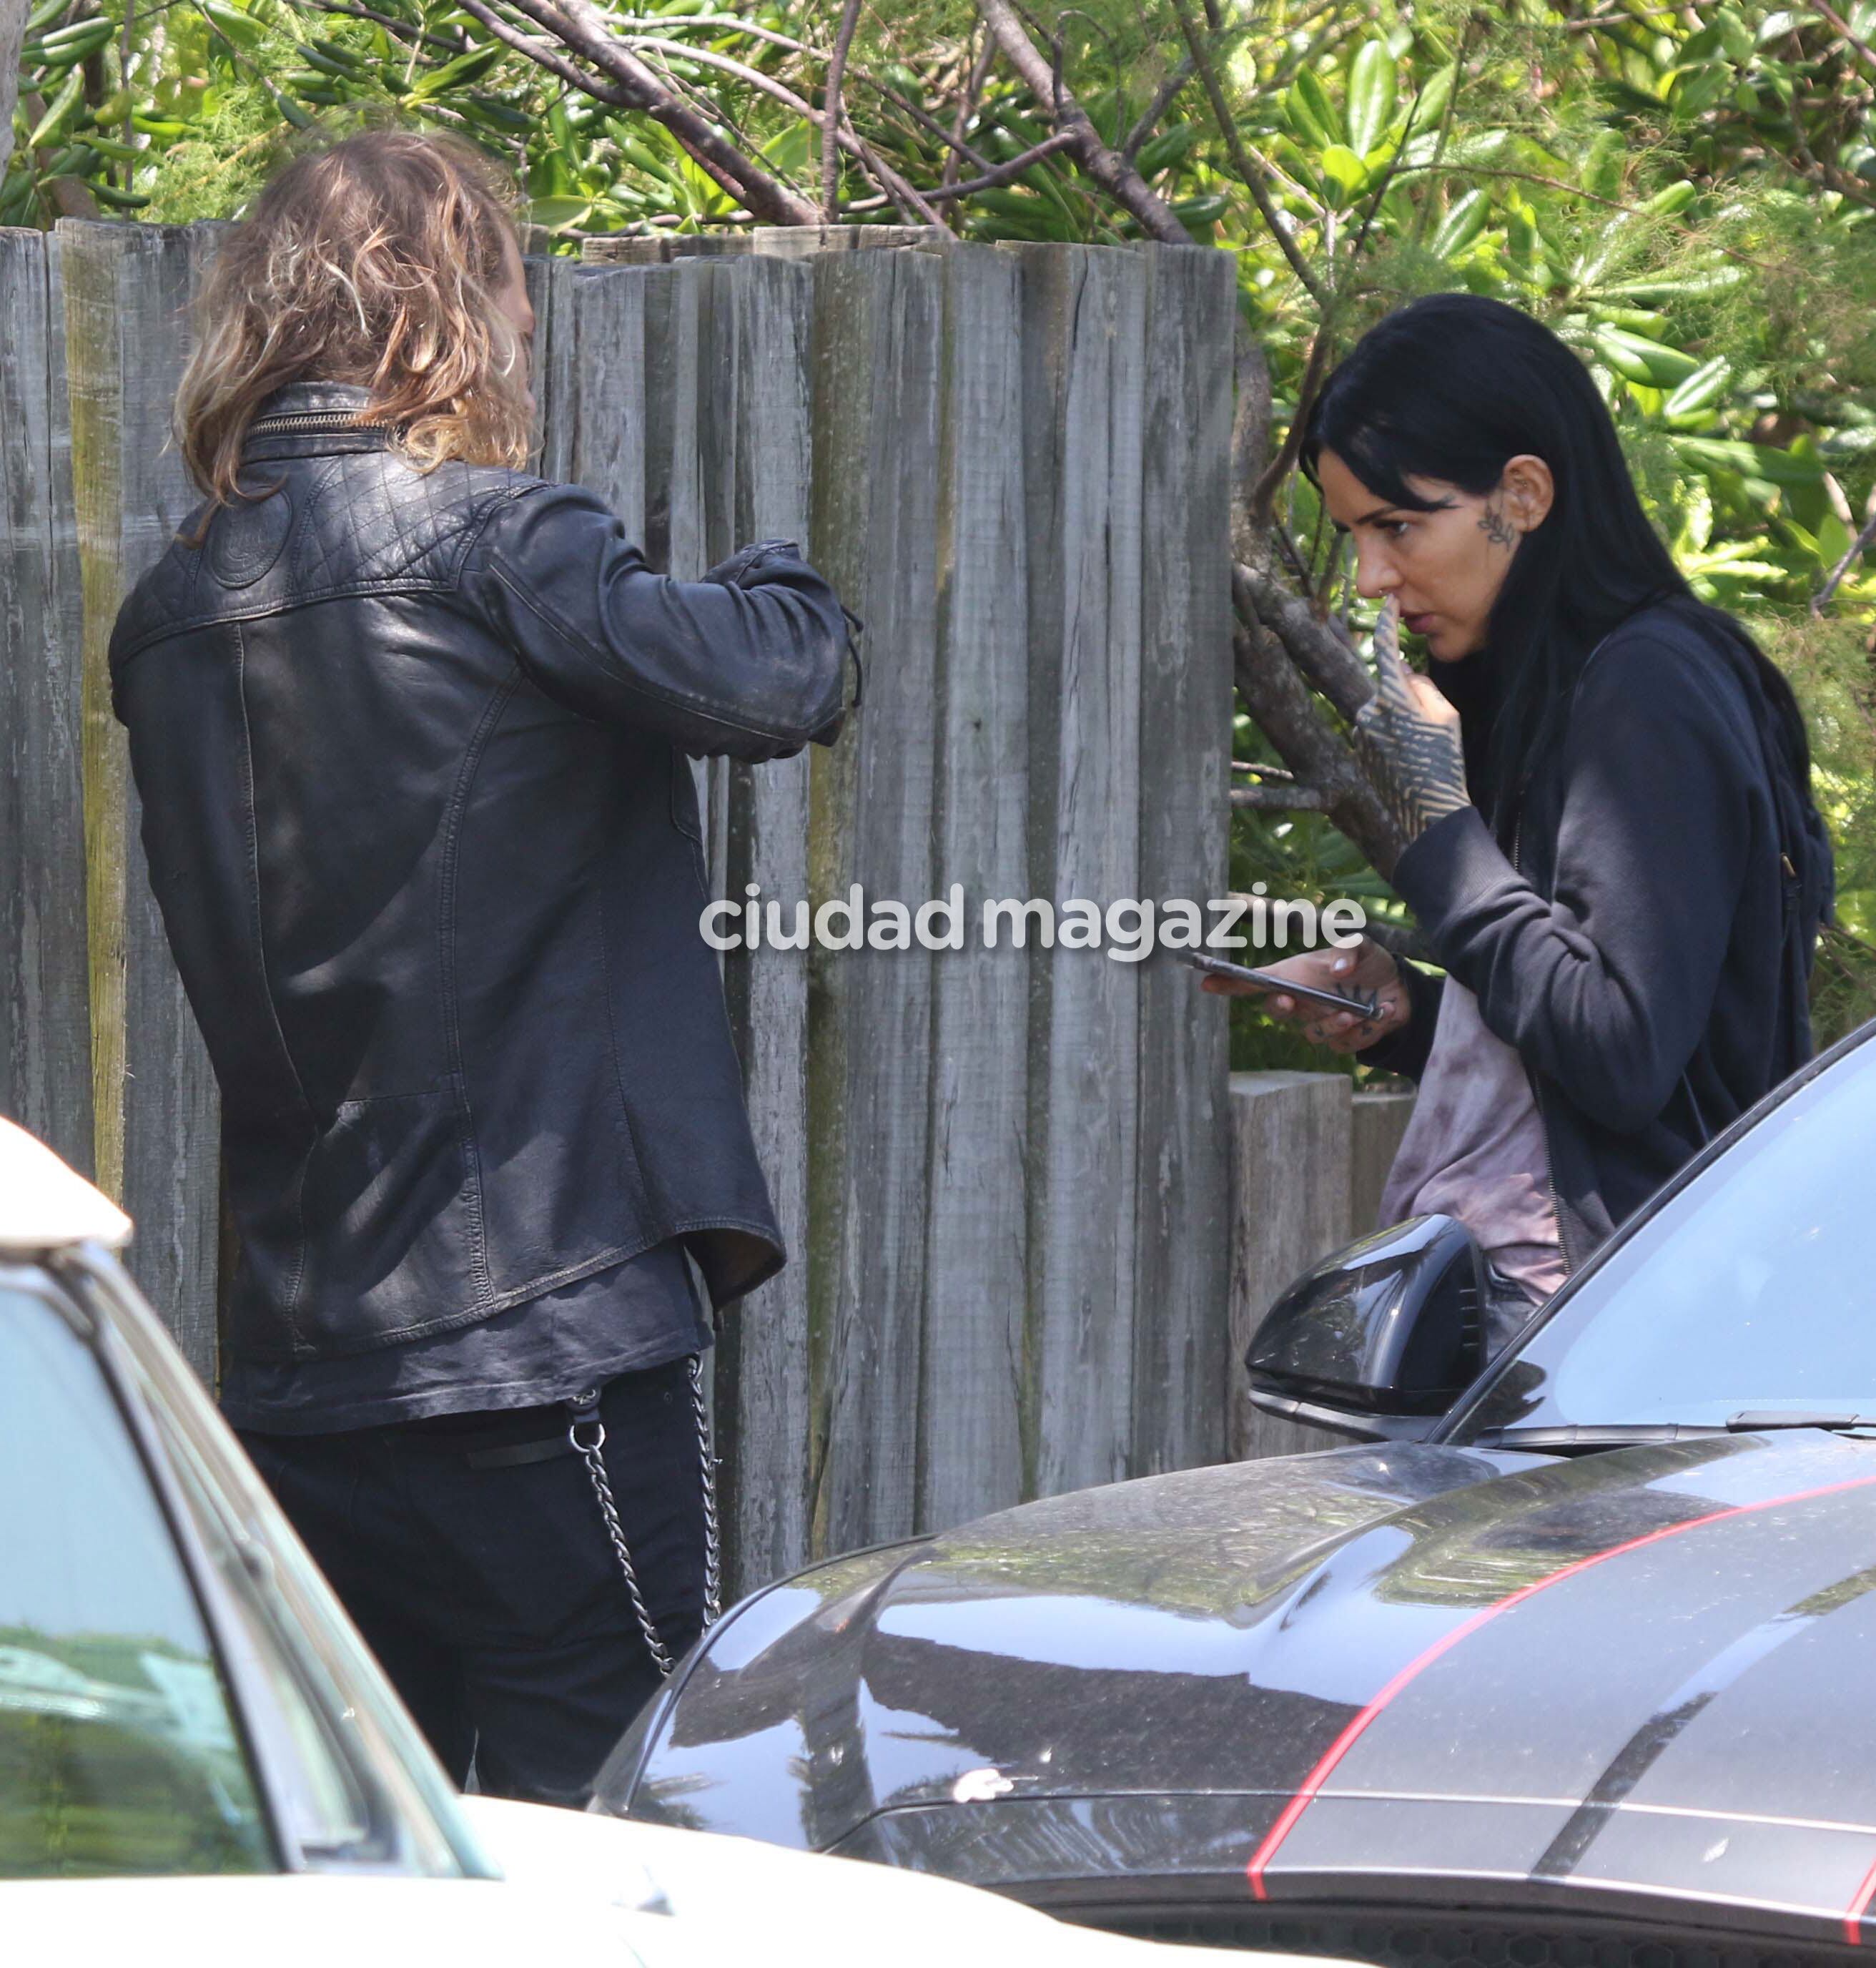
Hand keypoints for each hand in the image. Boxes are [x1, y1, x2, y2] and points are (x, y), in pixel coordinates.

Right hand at [1198, 937, 1408, 1053]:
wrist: (1400, 991)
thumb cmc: (1370, 963)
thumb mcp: (1364, 945)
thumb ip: (1349, 950)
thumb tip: (1336, 971)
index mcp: (1298, 975)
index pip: (1257, 981)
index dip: (1230, 982)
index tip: (1207, 980)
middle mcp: (1303, 1000)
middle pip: (1276, 1009)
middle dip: (1279, 1006)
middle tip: (1289, 998)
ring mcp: (1319, 1022)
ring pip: (1312, 1033)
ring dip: (1332, 1023)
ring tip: (1357, 1013)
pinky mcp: (1340, 1040)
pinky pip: (1341, 1046)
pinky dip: (1363, 1031)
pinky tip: (1381, 1014)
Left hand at [1352, 596, 1468, 843]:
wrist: (1427, 813)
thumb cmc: (1443, 762)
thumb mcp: (1446, 717)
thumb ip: (1424, 687)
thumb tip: (1406, 673)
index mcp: (1392, 698)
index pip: (1387, 652)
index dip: (1386, 625)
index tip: (1386, 603)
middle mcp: (1368, 711)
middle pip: (1390, 689)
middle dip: (1407, 699)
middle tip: (1429, 731)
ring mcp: (1360, 732)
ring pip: (1383, 712)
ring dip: (1399, 723)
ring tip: (1421, 754)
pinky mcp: (1358, 750)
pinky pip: (1377, 733)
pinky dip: (1391, 740)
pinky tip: (1407, 765)